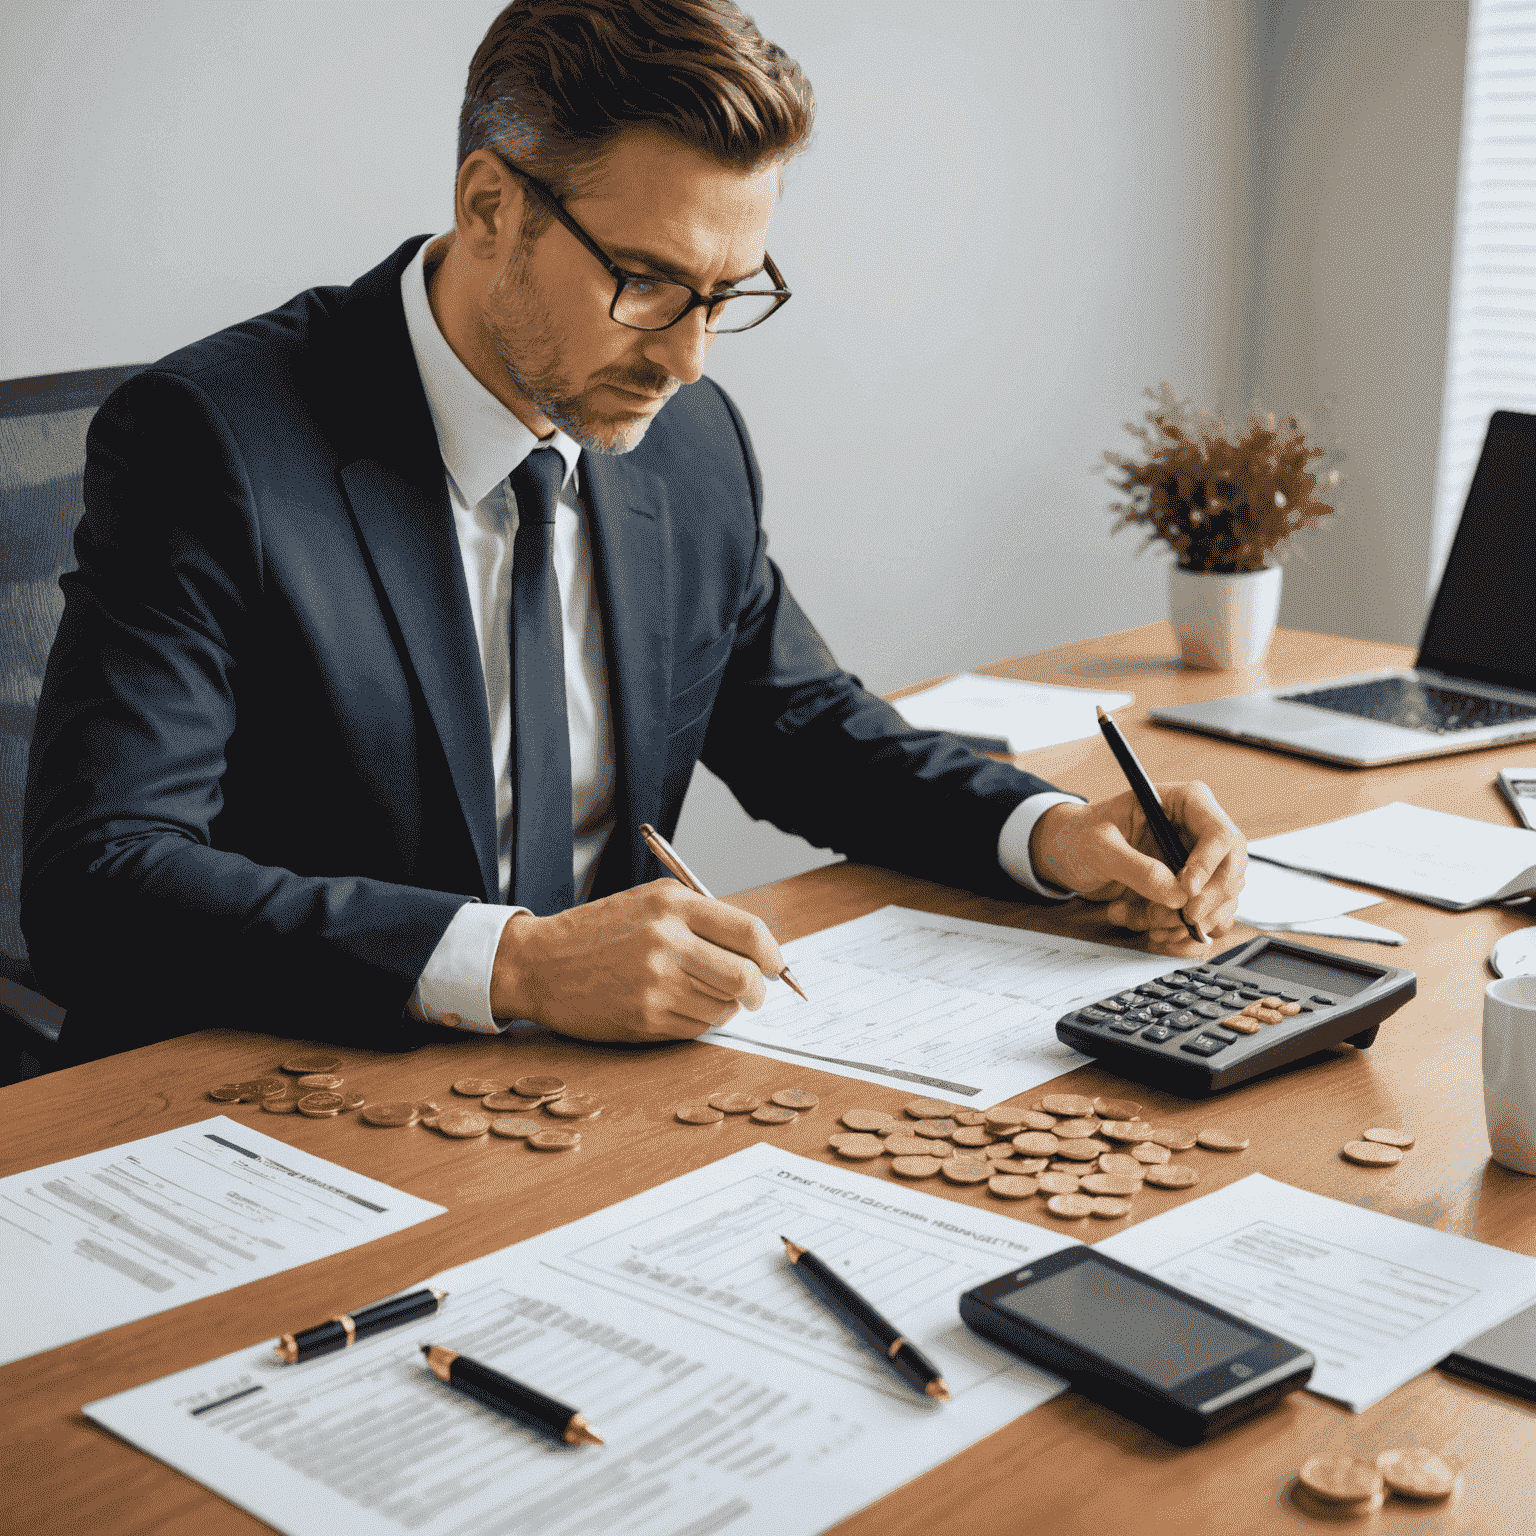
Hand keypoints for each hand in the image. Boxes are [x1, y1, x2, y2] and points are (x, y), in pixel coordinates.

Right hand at [489, 879, 786, 1042]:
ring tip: (701, 995)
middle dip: (757, 991)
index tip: (774, 965)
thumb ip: (701, 918)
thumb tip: (756, 949)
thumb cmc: (598, 931)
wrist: (539, 963)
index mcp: (672, 906)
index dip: (771, 954)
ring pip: (723, 1007)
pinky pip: (697, 1028)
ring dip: (725, 1007)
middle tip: (754, 994)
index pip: (748, 931)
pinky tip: (676, 1007)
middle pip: (743, 976)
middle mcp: (667, 942)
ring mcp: (656, 983)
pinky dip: (699, 1023)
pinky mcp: (645, 1018)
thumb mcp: (649, 902)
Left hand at [1029, 782, 1245, 956]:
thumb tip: (1176, 894)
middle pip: (1232, 873)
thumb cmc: (1079, 836)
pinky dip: (1179, 935)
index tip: (1187, 890)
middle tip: (1177, 918)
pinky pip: (1202, 923)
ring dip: (1182, 922)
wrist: (1064, 854)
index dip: (1210, 865)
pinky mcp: (1189, 894)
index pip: (1220, 833)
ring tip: (1141, 919)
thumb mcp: (1099, 846)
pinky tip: (1147, 929)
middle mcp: (1197, 834)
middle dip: (1205, 903)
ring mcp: (1197, 866)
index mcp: (1183, 804)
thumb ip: (1136, 867)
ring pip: (1218, 904)